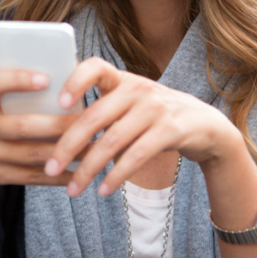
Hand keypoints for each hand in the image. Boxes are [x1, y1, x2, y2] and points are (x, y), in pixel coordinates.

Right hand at [0, 70, 77, 193]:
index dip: (17, 80)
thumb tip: (57, 83)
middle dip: (58, 124)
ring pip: (31, 154)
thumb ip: (7, 95)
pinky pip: (30, 176)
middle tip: (87, 119)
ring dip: (65, 151)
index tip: (45, 78)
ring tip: (91, 146)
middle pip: (22, 126)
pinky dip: (56, 175)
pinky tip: (76, 171)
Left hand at [43, 57, 243, 196]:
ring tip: (73, 190)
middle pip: (94, 117)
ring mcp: (155, 108)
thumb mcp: (130, 106)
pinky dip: (116, 175)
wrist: (207, 126)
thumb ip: (101, 112)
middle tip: (49, 168)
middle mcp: (137, 89)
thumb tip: (54, 136)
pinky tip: (103, 190)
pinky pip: (136, 155)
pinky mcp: (171, 129)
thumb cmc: (154, 118)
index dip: (75, 81)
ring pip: (112, 141)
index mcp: (122, 80)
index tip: (59, 104)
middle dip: (67, 145)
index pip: (95, 67)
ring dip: (88, 169)